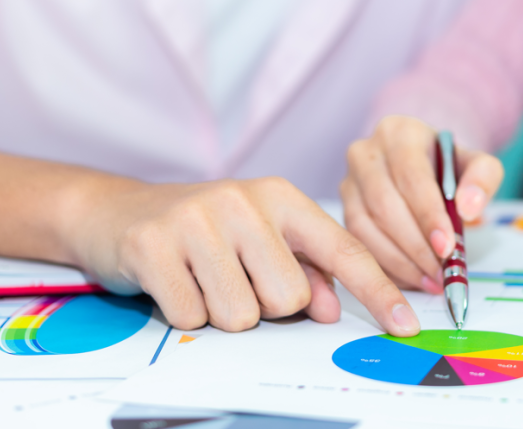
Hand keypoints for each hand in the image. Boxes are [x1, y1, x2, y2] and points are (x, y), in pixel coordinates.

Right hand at [69, 177, 419, 334]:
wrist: (116, 211)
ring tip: (203, 279)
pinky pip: (192, 317)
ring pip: (242, 315)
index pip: (343, 249)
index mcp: (280, 196)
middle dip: (267, 306)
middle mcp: (243, 200)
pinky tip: (174, 282)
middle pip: (289, 298)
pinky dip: (186, 313)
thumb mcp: (260, 239)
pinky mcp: (153, 245)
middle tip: (236, 280)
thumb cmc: (203, 231)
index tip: (406, 325)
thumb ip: (304, 270)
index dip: (378, 291)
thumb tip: (331, 309)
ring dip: (223, 313)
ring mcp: (196, 220)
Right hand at [342, 116, 503, 292]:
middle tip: (441, 272)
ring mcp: (349, 181)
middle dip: (416, 246)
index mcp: (399, 133)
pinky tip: (411, 277)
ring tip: (430, 279)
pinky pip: (359, 242)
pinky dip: (386, 266)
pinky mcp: (343, 208)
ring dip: (400, 261)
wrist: (424, 166)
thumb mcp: (476, 164)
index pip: (412, 177)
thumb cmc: (448, 168)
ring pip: (366, 227)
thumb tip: (469, 207)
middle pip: (385, 205)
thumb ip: (483, 178)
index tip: (447, 247)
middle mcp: (366, 153)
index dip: (429, 216)